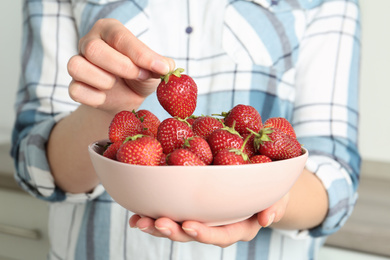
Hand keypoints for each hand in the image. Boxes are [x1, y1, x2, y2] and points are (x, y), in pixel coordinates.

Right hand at [67, 18, 174, 113]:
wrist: (128, 98)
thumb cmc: (141, 76)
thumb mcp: (155, 68)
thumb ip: (162, 65)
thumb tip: (167, 67)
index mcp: (110, 30)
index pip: (120, 37)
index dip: (140, 54)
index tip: (160, 68)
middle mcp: (90, 41)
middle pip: (93, 49)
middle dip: (122, 67)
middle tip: (140, 76)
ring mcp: (78, 62)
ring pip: (77, 66)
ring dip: (103, 81)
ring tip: (117, 84)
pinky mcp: (74, 84)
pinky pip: (75, 90)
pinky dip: (94, 97)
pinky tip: (105, 97)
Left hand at [129, 193, 289, 247]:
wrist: (260, 180)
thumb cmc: (271, 187)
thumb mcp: (279, 194)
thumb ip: (275, 205)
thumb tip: (267, 220)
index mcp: (240, 226)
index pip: (222, 234)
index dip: (205, 233)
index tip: (188, 225)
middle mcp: (219, 226)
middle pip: (194, 234)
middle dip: (173, 231)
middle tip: (155, 223)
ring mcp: (204, 217)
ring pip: (179, 226)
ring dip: (158, 225)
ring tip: (139, 221)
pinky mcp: (193, 207)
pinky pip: (173, 212)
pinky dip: (154, 212)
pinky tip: (137, 211)